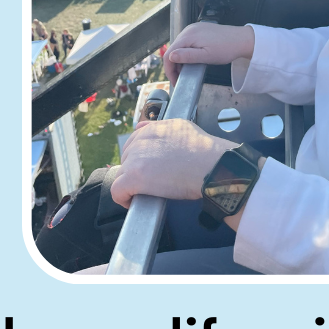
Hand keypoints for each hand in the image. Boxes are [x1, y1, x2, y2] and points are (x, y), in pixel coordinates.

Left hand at [110, 118, 238, 208]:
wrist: (210, 164)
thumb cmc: (203, 150)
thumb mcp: (181, 127)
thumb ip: (159, 126)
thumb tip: (141, 127)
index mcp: (150, 130)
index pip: (133, 145)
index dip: (140, 159)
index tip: (149, 169)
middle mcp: (139, 142)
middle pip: (126, 160)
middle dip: (135, 171)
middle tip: (151, 182)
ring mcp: (135, 160)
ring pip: (121, 175)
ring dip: (130, 184)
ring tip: (144, 193)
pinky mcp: (134, 178)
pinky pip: (117, 191)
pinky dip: (123, 198)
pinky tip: (134, 202)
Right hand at [164, 23, 255, 84]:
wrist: (242, 39)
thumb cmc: (226, 49)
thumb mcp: (206, 56)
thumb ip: (187, 56)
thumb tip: (170, 57)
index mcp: (188, 36)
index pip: (169, 53)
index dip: (169, 69)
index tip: (175, 81)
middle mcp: (188, 30)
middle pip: (173, 49)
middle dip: (174, 65)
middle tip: (181, 78)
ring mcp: (194, 28)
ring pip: (179, 46)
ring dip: (180, 59)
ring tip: (186, 71)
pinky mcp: (199, 29)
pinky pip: (187, 42)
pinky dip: (186, 52)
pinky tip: (192, 60)